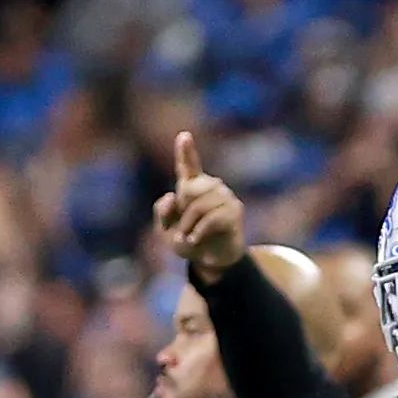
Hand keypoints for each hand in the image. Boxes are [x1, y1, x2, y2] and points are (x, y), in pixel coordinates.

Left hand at [153, 131, 247, 277]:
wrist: (211, 261)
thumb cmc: (188, 242)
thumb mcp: (165, 231)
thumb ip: (162, 212)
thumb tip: (172, 195)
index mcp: (192, 186)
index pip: (188, 165)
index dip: (186, 151)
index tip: (184, 136)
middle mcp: (211, 186)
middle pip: (189, 189)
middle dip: (181, 212)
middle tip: (182, 230)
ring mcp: (225, 196)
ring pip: (199, 205)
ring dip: (189, 225)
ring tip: (189, 236)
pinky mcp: (236, 210)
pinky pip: (212, 218)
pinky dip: (199, 231)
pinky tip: (196, 238)